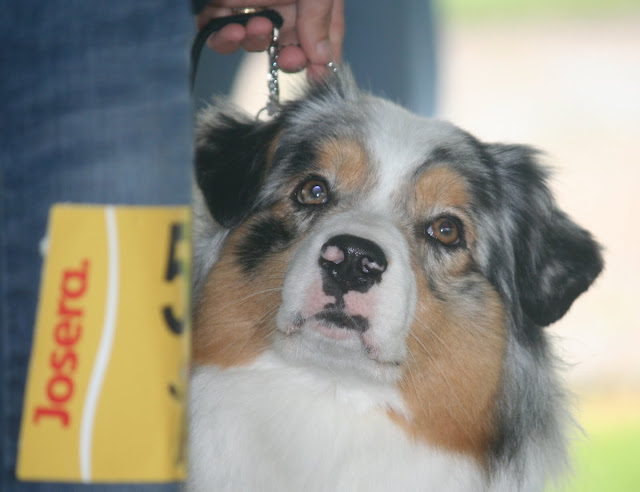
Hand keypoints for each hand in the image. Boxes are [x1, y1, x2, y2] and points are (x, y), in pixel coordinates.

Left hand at [196, 0, 343, 79]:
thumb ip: (320, 16)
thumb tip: (322, 57)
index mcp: (312, 1)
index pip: (322, 40)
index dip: (319, 63)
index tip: (315, 77)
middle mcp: (284, 3)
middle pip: (284, 45)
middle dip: (282, 54)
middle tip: (285, 54)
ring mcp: (251, 2)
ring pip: (249, 39)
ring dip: (248, 41)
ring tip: (246, 26)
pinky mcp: (220, 1)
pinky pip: (218, 27)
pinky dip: (219, 32)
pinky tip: (223, 24)